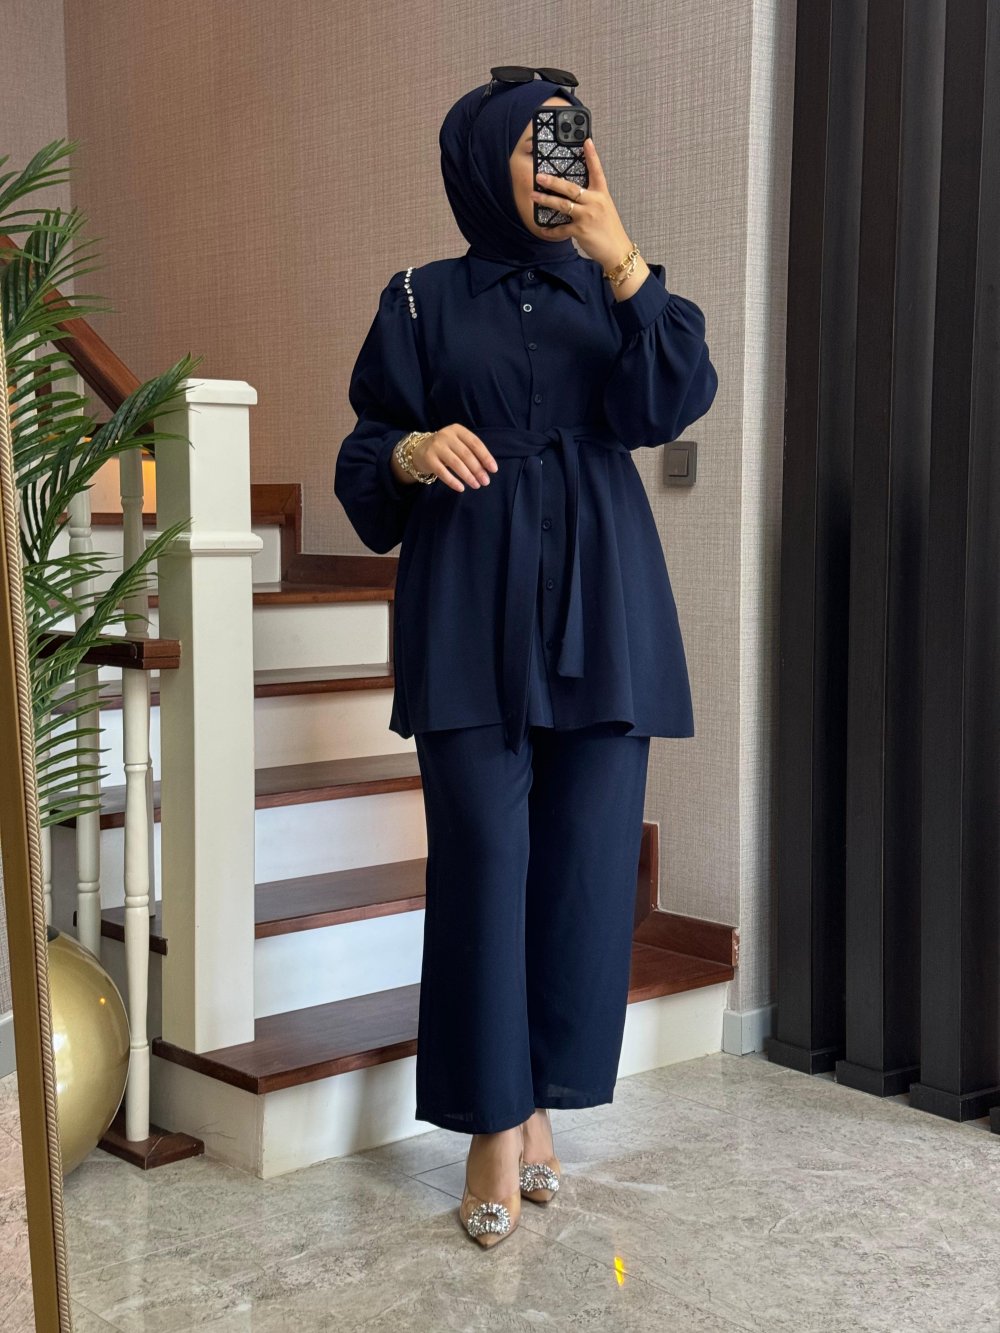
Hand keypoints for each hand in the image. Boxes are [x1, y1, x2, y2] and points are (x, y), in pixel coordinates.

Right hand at [411, 425, 497, 492]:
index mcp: (457, 430)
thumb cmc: (446, 449)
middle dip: (478, 469)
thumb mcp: (458, 444)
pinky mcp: (428, 458)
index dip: (486, 457)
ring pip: (456, 463)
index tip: (494, 470)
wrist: (419, 450)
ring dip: (468, 476)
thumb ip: (471, 452)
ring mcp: (436, 446)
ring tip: (476, 485)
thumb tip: (488, 469)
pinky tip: (461, 488)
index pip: (475, 443)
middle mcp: (446, 435)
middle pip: (466, 454)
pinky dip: (453, 481)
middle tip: (486, 482)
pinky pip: (442, 472)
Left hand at [531, 137, 645, 278]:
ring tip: (533, 196)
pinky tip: (543, 229)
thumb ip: (592, 198)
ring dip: (546, 200)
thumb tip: (575, 194)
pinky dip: (551, 230)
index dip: (592, 155)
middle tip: (539, 176)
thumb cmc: (610, 229)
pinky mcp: (580, 231)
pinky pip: (561, 229)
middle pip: (570, 188)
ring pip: (562, 205)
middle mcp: (594, 202)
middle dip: (553, 181)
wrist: (617, 250)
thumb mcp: (605, 208)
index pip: (597, 171)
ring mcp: (587, 216)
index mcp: (602, 194)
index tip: (586, 141)